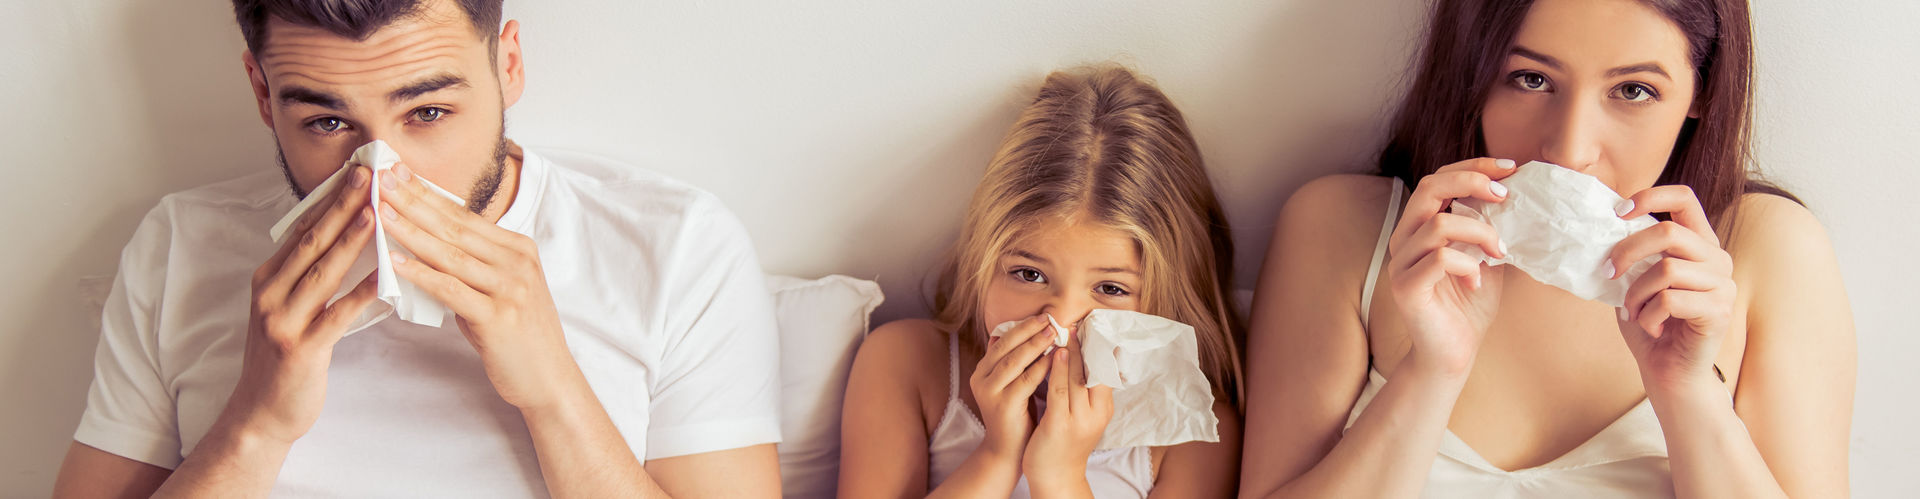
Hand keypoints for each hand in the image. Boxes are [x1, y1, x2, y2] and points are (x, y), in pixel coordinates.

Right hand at [222, 166, 380, 444]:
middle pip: (311, 242)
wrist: (261, 413)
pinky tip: (383, 278)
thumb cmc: (284, 358)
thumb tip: (342, 236)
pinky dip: (360, 295)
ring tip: (376, 212)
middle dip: (341, 205)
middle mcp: (270, 294)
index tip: (355, 171)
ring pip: (322, 273)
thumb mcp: (287, 308)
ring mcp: (282, 321)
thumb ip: (308, 276)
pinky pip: (336, 316)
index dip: (329, 198)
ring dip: (350, 240)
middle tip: (368, 175)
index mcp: (267, 279)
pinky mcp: (300, 349)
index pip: (302, 229)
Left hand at [375, 162, 581, 410]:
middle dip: (414, 201)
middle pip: (455, 226)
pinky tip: (395, 262)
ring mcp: (511, 288)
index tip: (398, 172)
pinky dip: (421, 274)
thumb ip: (470, 267)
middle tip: (382, 179)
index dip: (428, 193)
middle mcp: (517, 262)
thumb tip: (426, 248)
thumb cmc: (519, 336)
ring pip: (451, 253)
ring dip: (411, 231)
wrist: (549, 379)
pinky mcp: (499, 316)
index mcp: (519, 249)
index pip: (464, 215)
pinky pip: (451, 289)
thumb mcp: (500, 290)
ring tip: (381, 213)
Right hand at [969, 316, 1055, 462]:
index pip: (1002, 340)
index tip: (1043, 316)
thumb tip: (1022, 331)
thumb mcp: (1011, 383)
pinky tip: (1054, 359)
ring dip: (1035, 345)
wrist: (1009, 450)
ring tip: (1054, 333)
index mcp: (982, 370)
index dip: (1022, 326)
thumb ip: (1013, 360)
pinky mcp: (1003, 406)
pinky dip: (1040, 367)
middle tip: (1050, 319)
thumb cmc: (1016, 414)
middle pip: (1006, 346)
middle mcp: (981, 379)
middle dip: (1029, 330)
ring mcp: (990, 392)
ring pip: (1014, 361)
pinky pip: (1024, 381)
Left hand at [1022, 330, 1111, 490]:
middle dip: (1087, 344)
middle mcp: (1097, 413)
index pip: (1106, 371)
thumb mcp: (1083, 415)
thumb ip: (1085, 390)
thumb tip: (1087, 359)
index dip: (1100, 348)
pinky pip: (1060, 392)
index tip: (1095, 325)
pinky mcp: (1061, 425)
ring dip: (1072, 352)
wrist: (1056, 478)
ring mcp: (1080, 420)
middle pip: (1094, 371)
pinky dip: (1058, 370)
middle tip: (1081, 320)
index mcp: (1104, 408)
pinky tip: (1054, 353)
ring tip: (1067, 331)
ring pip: (1078, 377)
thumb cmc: (1066, 443)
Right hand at [1386, 158, 1517, 374]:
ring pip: (1438, 224)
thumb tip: (1517, 196)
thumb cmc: (1468, 305)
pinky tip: (1477, 282)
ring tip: (1499, 253)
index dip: (1472, 166)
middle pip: (1428, 188)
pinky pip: (1440, 259)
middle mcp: (1403, 239)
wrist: (1453, 353)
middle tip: (1505, 196)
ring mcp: (1400, 263)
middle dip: (1471, 182)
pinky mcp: (1405, 288)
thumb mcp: (1486, 256)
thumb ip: (1489, 228)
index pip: (1437, 179)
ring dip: (1480, 233)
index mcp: (1418, 227)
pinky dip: (1468, 266)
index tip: (1510, 167)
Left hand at [1608, 185, 1735, 388]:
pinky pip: (1670, 300)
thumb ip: (1632, 257)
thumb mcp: (1635, 283)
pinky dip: (1648, 315)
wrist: (1669, 373)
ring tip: (1633, 311)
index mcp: (1699, 245)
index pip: (1684, 198)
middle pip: (1669, 232)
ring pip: (1666, 269)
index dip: (1650, 195)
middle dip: (1628, 252)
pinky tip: (1650, 326)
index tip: (1618, 212)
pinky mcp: (1719, 311)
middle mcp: (1717, 259)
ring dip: (1636, 293)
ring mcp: (1723, 285)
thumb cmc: (1651, 326)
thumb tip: (1601, 229)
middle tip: (1608, 273)